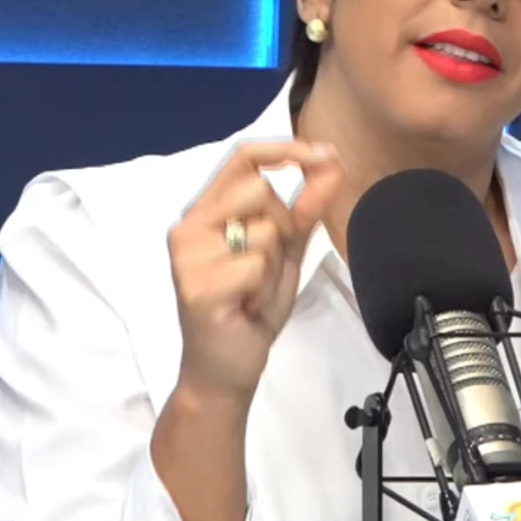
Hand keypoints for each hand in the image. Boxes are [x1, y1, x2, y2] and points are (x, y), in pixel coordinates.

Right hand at [167, 139, 344, 402]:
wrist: (226, 370)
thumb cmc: (250, 308)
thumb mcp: (286, 252)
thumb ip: (306, 208)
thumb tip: (332, 162)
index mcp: (206, 211)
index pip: (242, 157)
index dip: (285, 149)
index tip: (325, 155)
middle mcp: (189, 226)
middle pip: (260, 190)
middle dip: (282, 227)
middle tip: (265, 267)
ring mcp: (188, 256)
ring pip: (264, 230)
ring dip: (273, 265)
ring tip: (253, 291)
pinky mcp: (196, 286)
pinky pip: (257, 265)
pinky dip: (264, 289)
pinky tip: (245, 307)